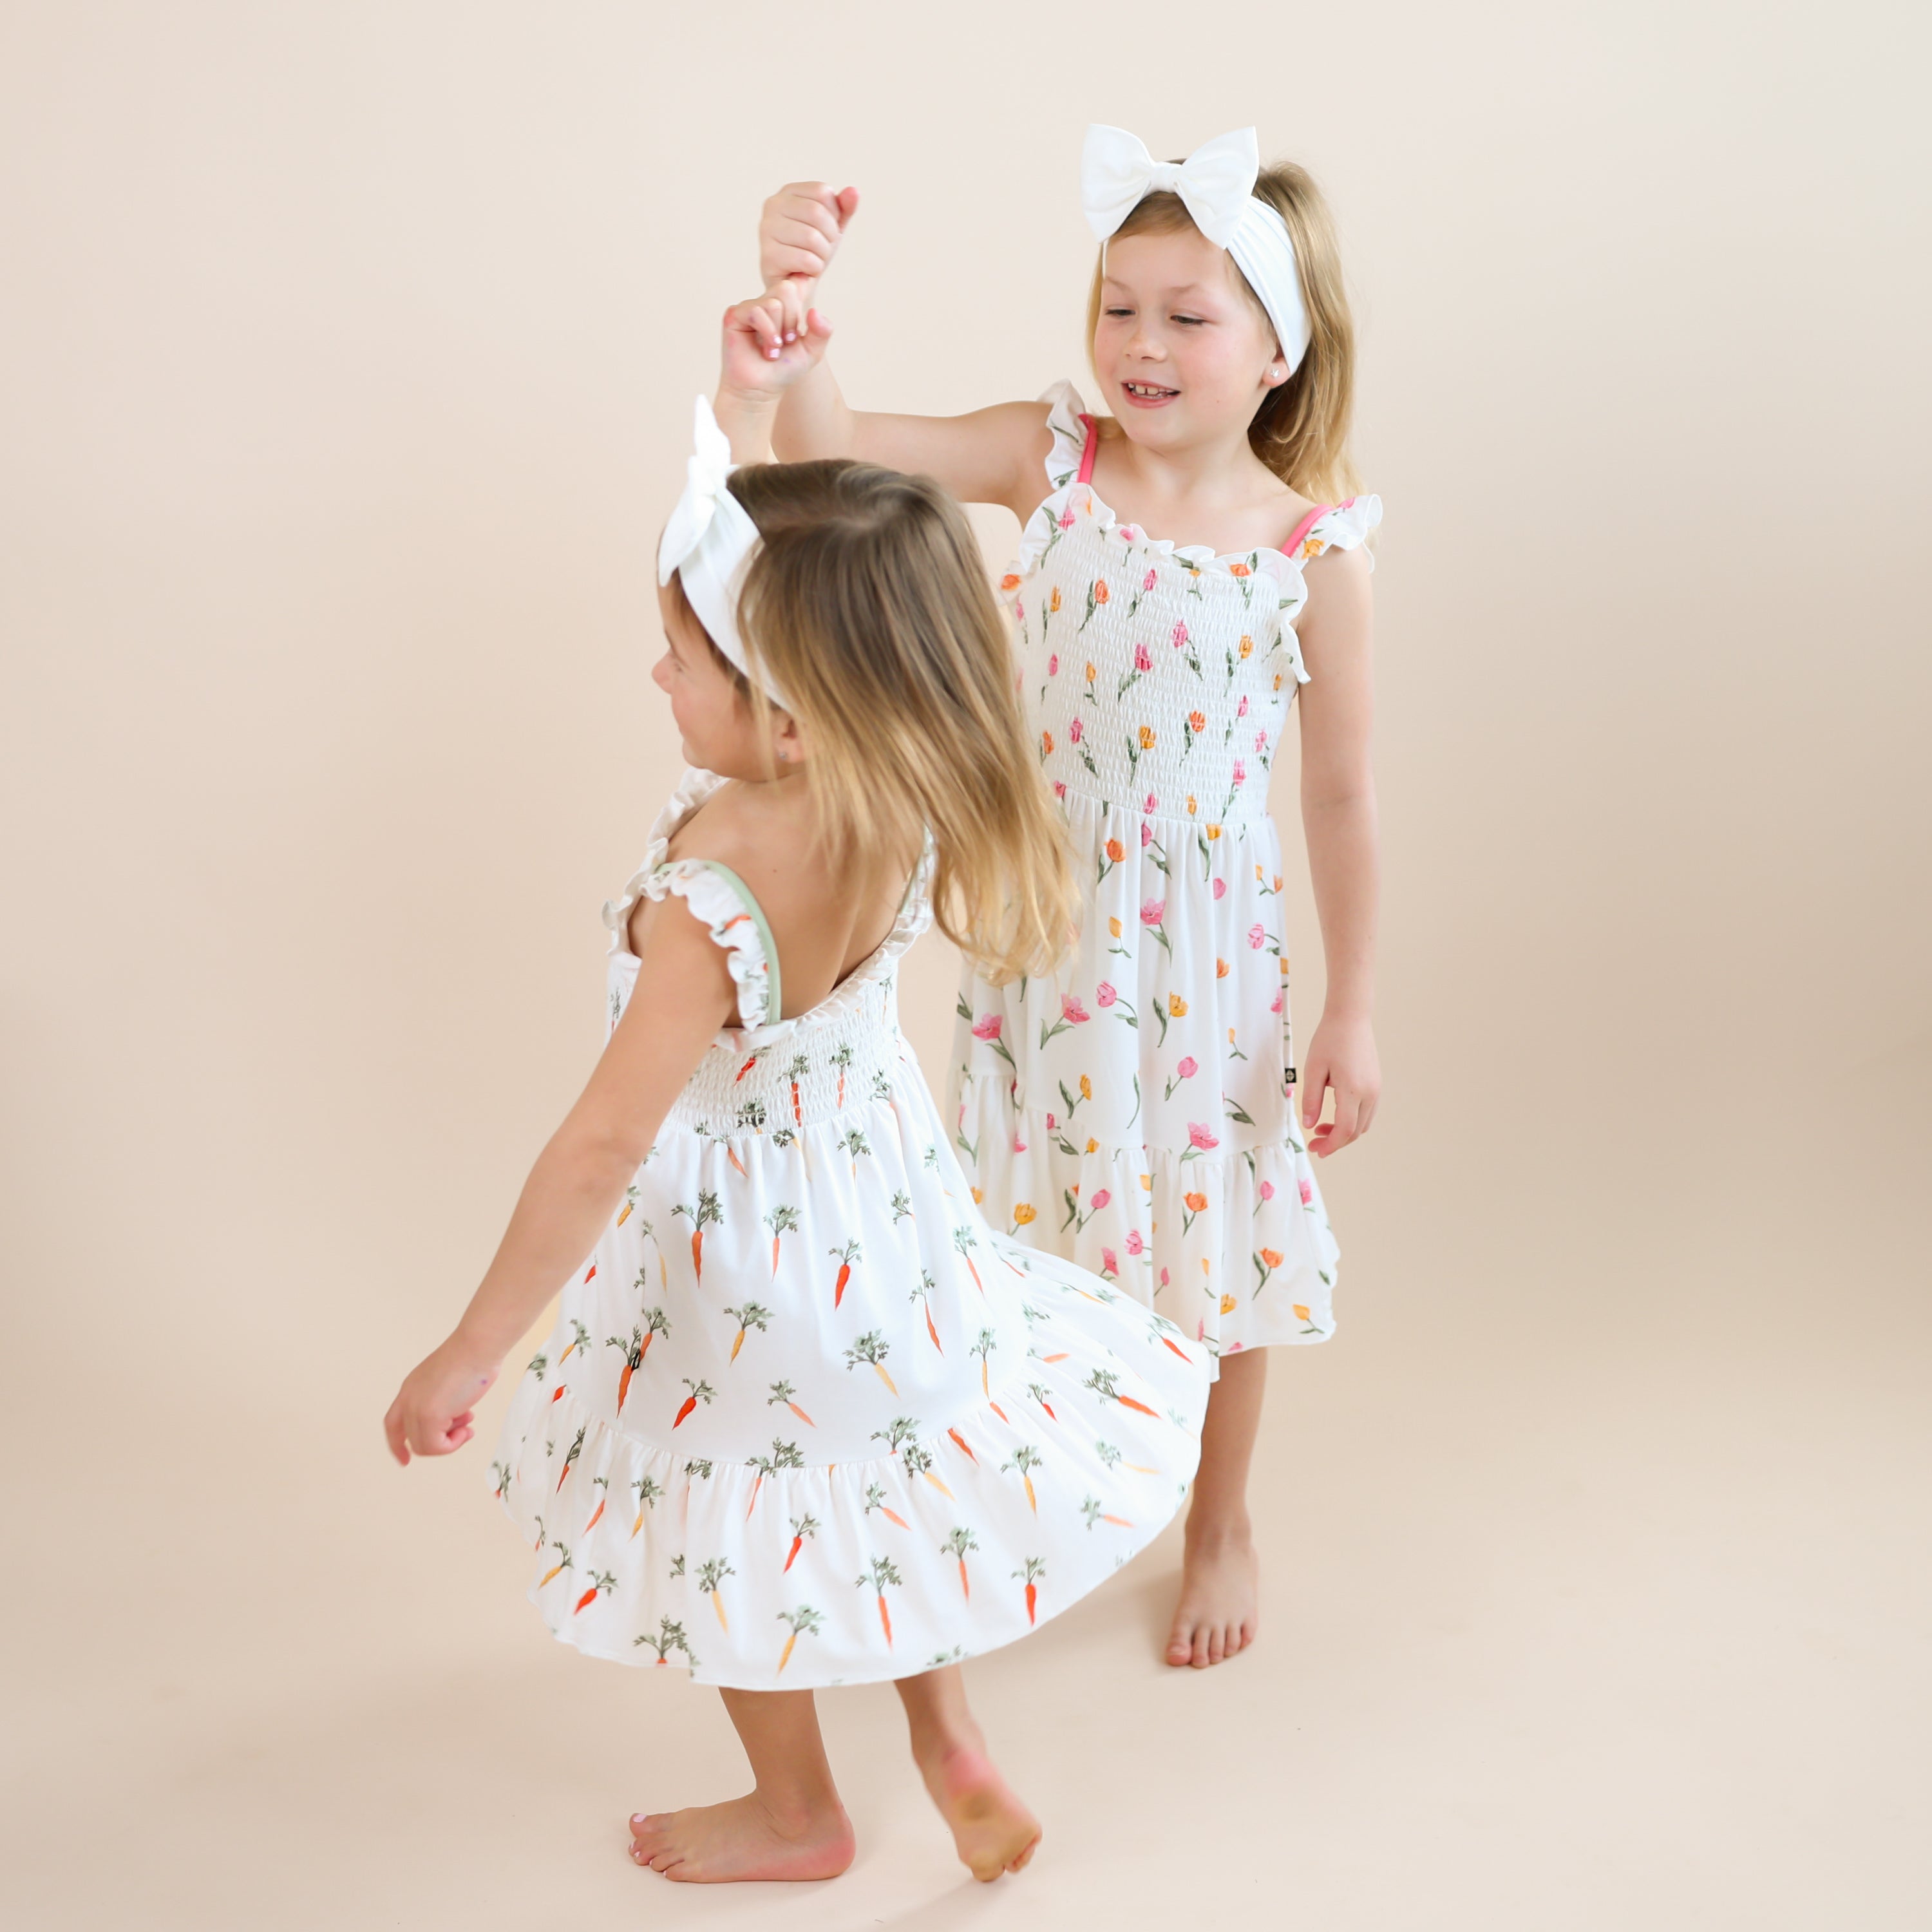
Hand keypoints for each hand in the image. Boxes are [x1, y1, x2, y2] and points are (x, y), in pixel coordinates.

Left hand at [384, 1332, 500, 1465]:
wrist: (477, 1346)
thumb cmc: (472, 1357)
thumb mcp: (446, 1383)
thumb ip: (442, 1401)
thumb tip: (452, 1418)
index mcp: (410, 1389)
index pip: (393, 1424)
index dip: (397, 1445)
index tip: (405, 1460)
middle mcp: (408, 1399)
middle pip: (413, 1439)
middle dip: (440, 1441)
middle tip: (463, 1428)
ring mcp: (416, 1408)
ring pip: (424, 1447)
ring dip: (449, 1443)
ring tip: (467, 1426)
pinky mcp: (430, 1416)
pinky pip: (436, 1447)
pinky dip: (453, 1444)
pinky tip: (468, 1429)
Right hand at [719, 296, 833, 404]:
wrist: (762, 389)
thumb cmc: (783, 370)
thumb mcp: (812, 351)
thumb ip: (822, 332)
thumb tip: (814, 311)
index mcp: (785, 305)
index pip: (798, 284)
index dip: (801, 302)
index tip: (797, 331)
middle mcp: (766, 302)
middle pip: (787, 289)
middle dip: (792, 320)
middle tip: (786, 341)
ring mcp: (750, 307)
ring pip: (773, 303)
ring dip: (778, 332)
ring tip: (774, 349)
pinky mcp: (735, 315)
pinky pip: (756, 311)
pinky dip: (767, 332)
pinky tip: (767, 350)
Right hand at [758, 182, 857, 335]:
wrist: (796, 283)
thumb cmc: (812, 249)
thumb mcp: (832, 226)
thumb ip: (844, 208)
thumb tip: (854, 192)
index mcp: (789, 192)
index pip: (822, 192)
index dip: (834, 215)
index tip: (827, 230)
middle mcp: (773, 205)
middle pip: (817, 213)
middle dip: (830, 236)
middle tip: (824, 250)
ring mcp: (766, 229)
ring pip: (811, 237)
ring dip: (823, 254)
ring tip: (815, 260)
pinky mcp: (768, 255)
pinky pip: (805, 259)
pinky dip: (815, 268)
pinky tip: (806, 270)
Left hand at [1298, 1014, 1378, 1156]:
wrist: (1351, 1018)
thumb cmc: (1329, 1040)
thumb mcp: (1313, 1069)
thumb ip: (1311, 1099)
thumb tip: (1308, 1125)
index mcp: (1353, 1090)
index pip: (1345, 1129)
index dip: (1331, 1144)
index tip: (1316, 1150)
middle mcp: (1370, 1093)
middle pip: (1356, 1131)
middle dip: (1335, 1141)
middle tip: (1314, 1143)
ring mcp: (1376, 1089)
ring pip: (1363, 1124)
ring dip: (1344, 1132)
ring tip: (1320, 1129)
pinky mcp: (1376, 1085)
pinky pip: (1367, 1113)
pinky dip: (1352, 1121)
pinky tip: (1334, 1116)